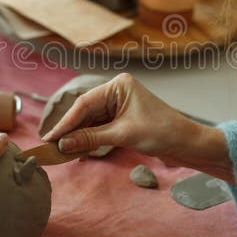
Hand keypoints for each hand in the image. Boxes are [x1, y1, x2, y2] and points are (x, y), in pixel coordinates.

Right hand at [42, 73, 226, 170]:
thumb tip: (63, 143)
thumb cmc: (161, 132)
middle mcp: (117, 91)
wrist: (186, 144)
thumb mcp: (123, 135)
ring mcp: (119, 105)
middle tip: (52, 146)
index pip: (84, 103)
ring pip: (90, 121)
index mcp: (119, 85)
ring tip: (62, 152)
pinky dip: (90, 140)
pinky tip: (78, 151)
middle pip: (85, 112)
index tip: (50, 137)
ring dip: (79, 137)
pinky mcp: (122, 119)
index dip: (66, 122)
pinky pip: (99, 128)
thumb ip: (91, 138)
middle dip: (71, 130)